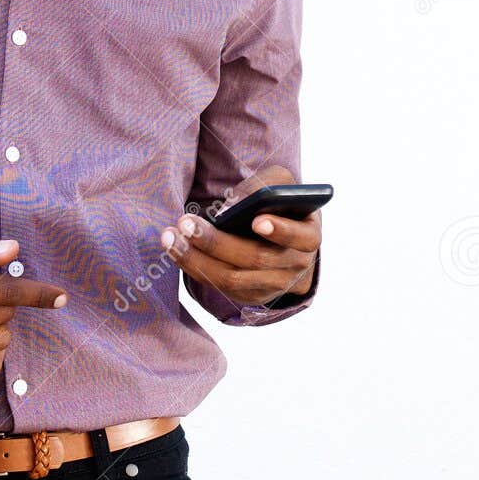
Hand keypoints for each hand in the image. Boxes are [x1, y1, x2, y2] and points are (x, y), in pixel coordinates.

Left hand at [161, 165, 319, 307]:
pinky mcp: (249, 296)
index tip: (256, 220)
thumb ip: (262, 185)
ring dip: (196, 258)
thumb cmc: (279, 202)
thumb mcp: (280, 184)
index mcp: (308, 236)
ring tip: (170, 236)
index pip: (300, 237)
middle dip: (217, 242)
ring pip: (231, 279)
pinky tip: (175, 249)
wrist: (282, 236)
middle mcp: (294, 266)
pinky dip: (194, 267)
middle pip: (255, 259)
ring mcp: (271, 286)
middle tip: (186, 223)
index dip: (280, 230)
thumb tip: (229, 208)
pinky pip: (218, 287)